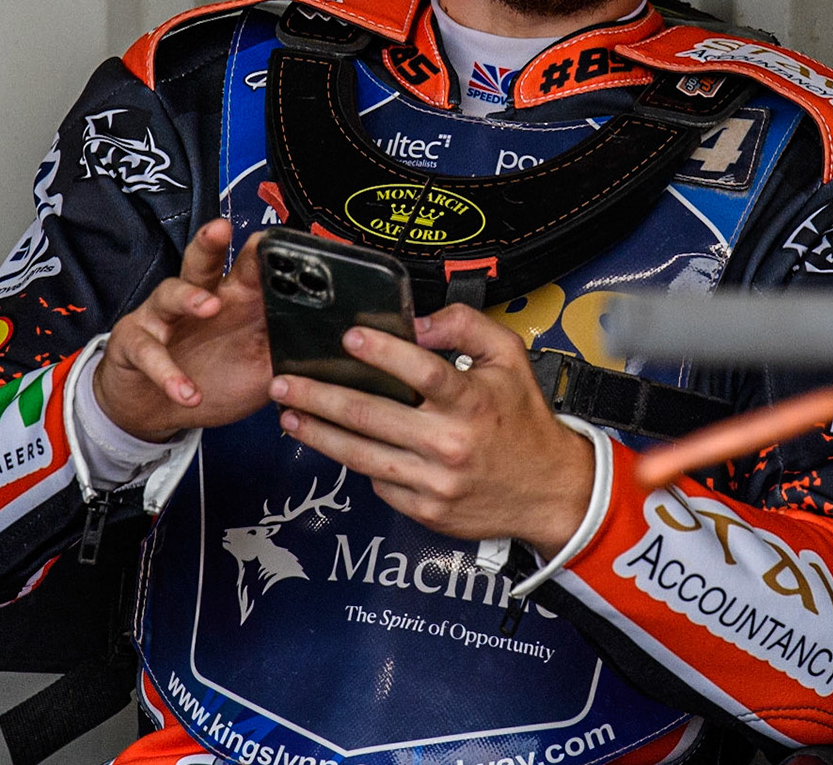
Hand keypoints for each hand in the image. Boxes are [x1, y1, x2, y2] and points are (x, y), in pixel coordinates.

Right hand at [92, 221, 272, 441]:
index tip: (278, 239)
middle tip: (222, 228)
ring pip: (170, 292)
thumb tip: (331, 350)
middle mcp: (194, 299)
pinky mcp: (132, 342)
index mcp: (231, 300)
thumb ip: (286, 354)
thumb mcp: (258, 370)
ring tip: (209, 306)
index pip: (247, 269)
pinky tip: (185, 391)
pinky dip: (167, 373)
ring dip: (190, 297)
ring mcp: (160, 317)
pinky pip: (149, 352)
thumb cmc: (210, 377)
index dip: (260, 253)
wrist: (153, 408)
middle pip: (201, 262)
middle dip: (210, 241)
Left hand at [270, 304, 595, 553]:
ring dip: (318, 434)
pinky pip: (379, 483)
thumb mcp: (510, 358)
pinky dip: (358, 463)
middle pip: (372, 416)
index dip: (383, 352)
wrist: (548, 490)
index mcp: (473, 400)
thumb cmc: (523, 420)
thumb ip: (466, 326)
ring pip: (362, 455)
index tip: (348, 337)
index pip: (423, 372)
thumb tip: (418, 323)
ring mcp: (435, 481)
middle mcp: (451, 442)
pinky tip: (337, 445)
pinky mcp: (426, 509)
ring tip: (289, 415)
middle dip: (320, 397)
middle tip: (284, 382)